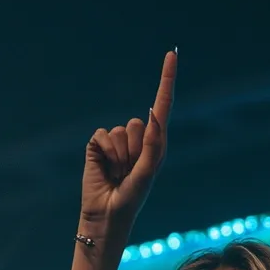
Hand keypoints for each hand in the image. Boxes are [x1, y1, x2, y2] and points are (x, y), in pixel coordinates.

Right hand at [80, 50, 176, 231]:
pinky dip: (107, 154)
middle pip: (139, 123)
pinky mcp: (98, 144)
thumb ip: (153, 144)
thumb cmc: (131, 199)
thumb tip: (153, 113)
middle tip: (130, 171)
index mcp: (156, 144)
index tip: (172, 54)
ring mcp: (116, 141)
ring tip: (119, 173)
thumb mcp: (147, 172)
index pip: (162, 106)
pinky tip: (106, 169)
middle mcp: (138, 140)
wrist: (107, 215)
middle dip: (136, 149)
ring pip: (122, 130)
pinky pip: (104, 135)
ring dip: (121, 156)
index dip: (166, 80)